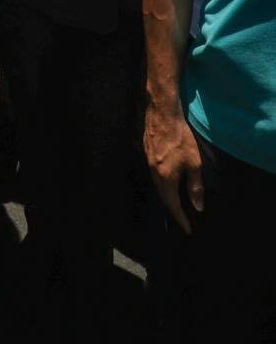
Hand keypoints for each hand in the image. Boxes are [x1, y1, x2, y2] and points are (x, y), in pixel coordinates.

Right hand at [144, 102, 203, 233]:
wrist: (162, 114)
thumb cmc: (181, 138)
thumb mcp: (194, 163)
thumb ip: (195, 186)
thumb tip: (198, 206)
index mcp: (166, 178)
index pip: (173, 204)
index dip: (180, 218)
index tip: (187, 229)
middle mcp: (154, 173)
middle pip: (162, 197)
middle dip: (172, 209)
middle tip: (182, 219)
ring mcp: (148, 163)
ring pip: (157, 186)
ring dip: (166, 196)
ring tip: (176, 203)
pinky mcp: (146, 153)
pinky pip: (154, 175)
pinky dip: (161, 184)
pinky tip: (167, 182)